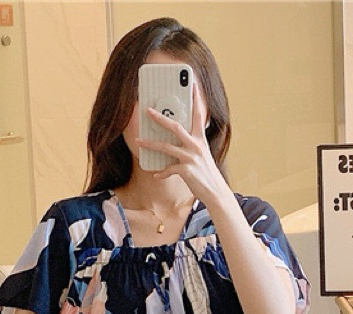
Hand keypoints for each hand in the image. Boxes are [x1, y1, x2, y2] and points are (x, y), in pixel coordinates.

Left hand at [138, 80, 231, 206]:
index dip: (196, 99)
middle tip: (148, 111)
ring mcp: (191, 158)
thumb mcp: (201, 154)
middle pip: (175, 127)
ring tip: (138, 141)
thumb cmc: (205, 173)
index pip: (198, 114)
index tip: (191, 84)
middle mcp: (195, 146)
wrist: (214, 191)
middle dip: (160, 118)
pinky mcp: (186, 171)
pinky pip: (169, 169)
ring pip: (166, 147)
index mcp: (200, 139)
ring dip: (150, 144)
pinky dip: (161, 173)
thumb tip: (174, 139)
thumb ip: (190, 144)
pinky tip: (156, 174)